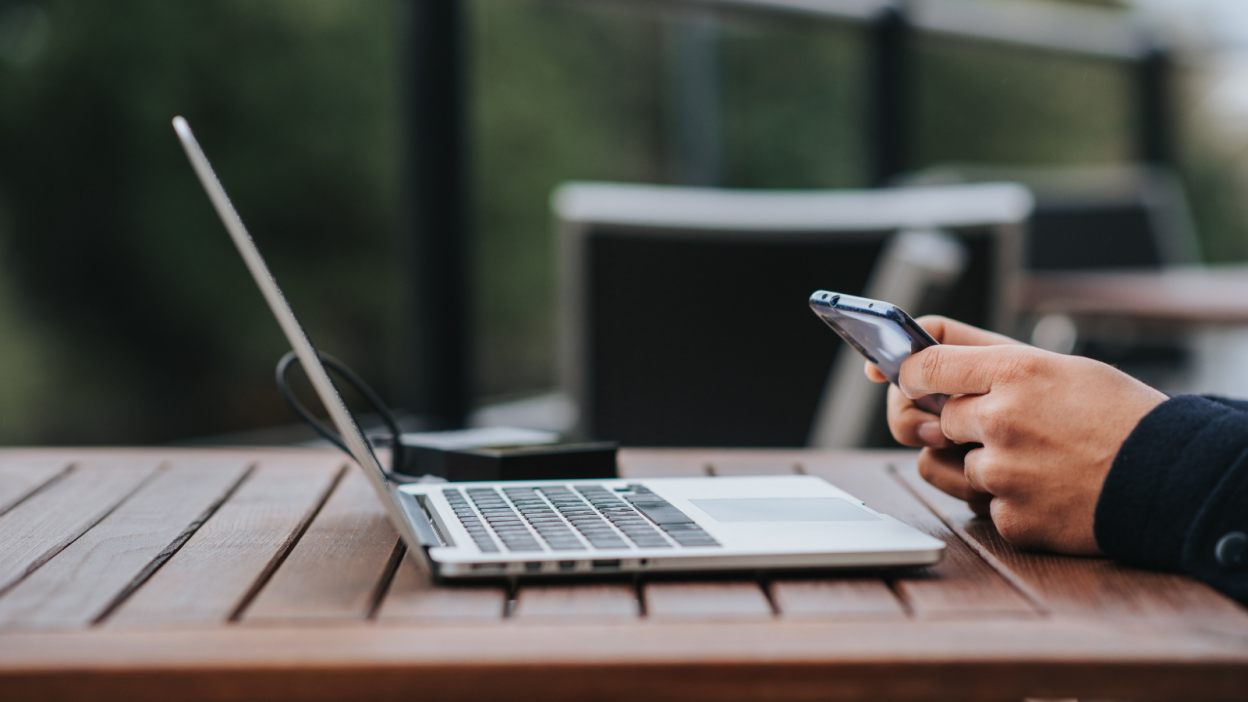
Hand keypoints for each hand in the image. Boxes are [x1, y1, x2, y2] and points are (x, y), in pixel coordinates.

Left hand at [867, 316, 1166, 553]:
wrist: (1170, 478)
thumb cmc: (1114, 415)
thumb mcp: (1058, 366)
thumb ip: (982, 360)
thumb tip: (907, 362)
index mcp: (1014, 371)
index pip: (923, 363)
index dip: (908, 373)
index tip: (908, 380)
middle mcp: (1001, 419)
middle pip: (933, 420)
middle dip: (958, 424)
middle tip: (1006, 426)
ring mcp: (1003, 473)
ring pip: (945, 466)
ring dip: (975, 464)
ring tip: (1030, 458)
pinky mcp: (1010, 518)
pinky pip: (977, 505)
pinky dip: (1004, 500)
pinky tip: (1043, 488)